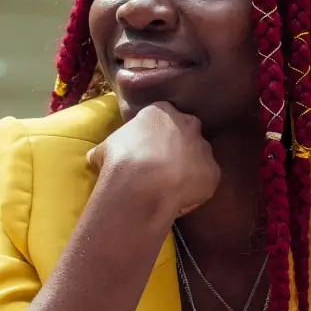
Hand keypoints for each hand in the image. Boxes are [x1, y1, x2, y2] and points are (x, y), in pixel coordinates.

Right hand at [87, 101, 219, 217]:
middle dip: (177, 146)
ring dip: (188, 168)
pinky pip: (206, 180)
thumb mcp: (105, 148)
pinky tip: (178, 199)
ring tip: (169, 187)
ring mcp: (204, 147)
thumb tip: (96, 156)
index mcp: (161, 111)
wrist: (143, 184)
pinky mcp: (214, 171)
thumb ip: (108, 147)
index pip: (162, 117)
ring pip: (199, 156)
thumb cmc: (120, 160)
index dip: (155, 134)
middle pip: (186, 131)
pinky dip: (196, 189)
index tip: (147, 149)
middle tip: (161, 166)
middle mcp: (187, 123)